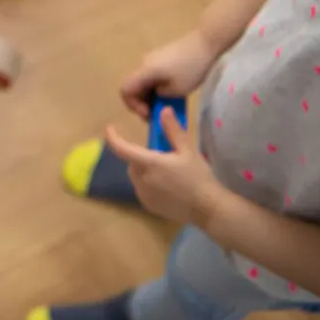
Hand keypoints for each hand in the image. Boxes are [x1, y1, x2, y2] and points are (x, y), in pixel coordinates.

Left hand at [106, 108, 227, 227]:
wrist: (208, 209)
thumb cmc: (198, 178)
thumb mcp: (188, 151)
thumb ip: (173, 130)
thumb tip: (164, 110)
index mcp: (148, 163)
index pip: (121, 149)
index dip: (113, 137)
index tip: (110, 128)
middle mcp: (140, 180)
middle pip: (133, 162)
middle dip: (143, 157)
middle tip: (165, 158)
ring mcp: (143, 195)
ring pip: (137, 176)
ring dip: (146, 171)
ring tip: (169, 174)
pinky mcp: (148, 205)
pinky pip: (143, 189)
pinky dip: (150, 185)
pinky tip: (169, 188)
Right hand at [120, 30, 219, 119]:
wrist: (206, 43)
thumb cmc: (192, 68)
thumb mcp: (178, 90)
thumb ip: (161, 96)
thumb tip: (157, 94)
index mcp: (145, 71)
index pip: (125, 90)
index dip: (133, 106)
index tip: (149, 114)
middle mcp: (144, 63)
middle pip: (134, 86)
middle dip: (143, 102)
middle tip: (158, 113)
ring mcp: (152, 58)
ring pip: (144, 80)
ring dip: (151, 94)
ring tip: (168, 102)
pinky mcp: (162, 56)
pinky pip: (152, 74)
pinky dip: (157, 85)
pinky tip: (173, 89)